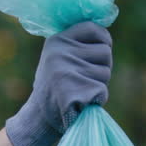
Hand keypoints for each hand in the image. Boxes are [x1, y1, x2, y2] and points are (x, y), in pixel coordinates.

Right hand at [4, 21, 112, 145]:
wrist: (39, 117)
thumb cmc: (55, 85)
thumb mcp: (57, 56)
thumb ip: (76, 44)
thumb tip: (104, 33)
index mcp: (57, 40)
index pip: (93, 28)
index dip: (103, 39)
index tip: (102, 48)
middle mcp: (61, 53)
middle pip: (105, 51)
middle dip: (102, 65)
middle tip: (84, 77)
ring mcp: (67, 72)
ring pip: (106, 71)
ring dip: (100, 82)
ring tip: (80, 88)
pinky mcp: (75, 91)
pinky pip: (103, 90)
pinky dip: (98, 98)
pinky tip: (82, 101)